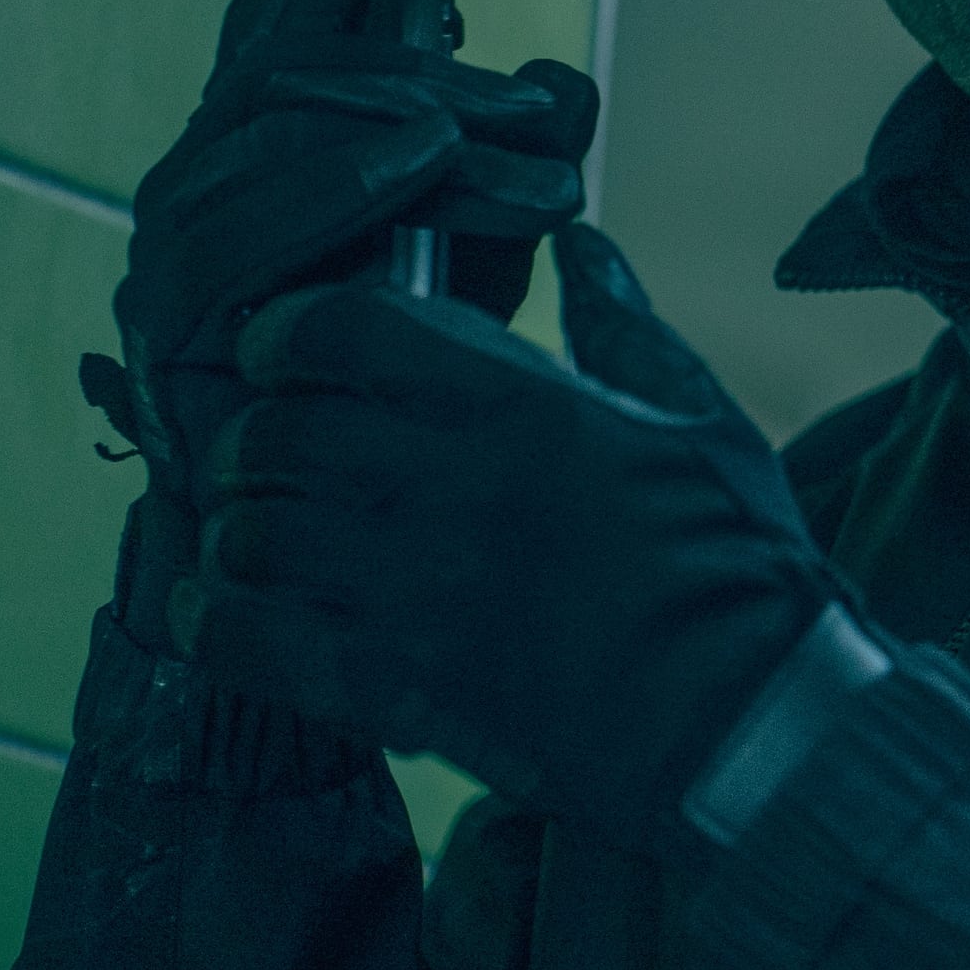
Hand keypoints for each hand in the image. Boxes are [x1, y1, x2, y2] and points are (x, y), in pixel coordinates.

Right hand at [91, 0, 597, 650]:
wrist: (394, 575)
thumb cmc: (443, 405)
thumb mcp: (500, 261)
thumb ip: (523, 166)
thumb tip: (566, 84)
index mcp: (267, 176)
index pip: (270, 47)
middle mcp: (202, 212)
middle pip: (271, 88)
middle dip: (405, 73)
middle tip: (534, 109)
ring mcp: (177, 280)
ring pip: (249, 147)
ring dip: (382, 125)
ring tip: (498, 135)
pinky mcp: (174, 348)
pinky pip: (226, 244)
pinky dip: (321, 188)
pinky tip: (414, 168)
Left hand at [188, 224, 855, 858]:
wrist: (751, 724)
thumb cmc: (738, 568)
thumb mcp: (704, 421)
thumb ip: (623, 328)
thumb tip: (581, 246)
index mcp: (520, 407)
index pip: (341, 329)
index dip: (289, 332)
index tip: (288, 352)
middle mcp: (447, 488)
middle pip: (272, 430)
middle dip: (256, 433)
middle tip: (274, 452)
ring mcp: (408, 594)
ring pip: (246, 534)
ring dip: (241, 530)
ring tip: (267, 536)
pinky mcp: (391, 689)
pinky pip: (243, 642)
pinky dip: (218, 621)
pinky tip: (233, 612)